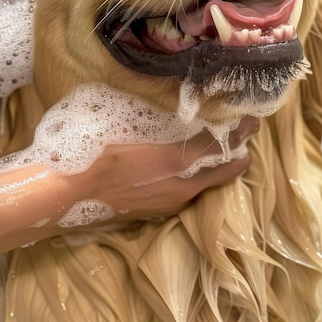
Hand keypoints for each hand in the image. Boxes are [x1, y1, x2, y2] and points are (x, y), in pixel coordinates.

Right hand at [69, 116, 258, 224]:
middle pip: (222, 170)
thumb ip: (158, 119)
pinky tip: (185, 171)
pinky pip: (188, 193)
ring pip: (206, 184)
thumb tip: (176, 107)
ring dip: (216, 167)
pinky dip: (196, 179)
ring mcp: (171, 204)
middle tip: (244, 136)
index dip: (239, 130)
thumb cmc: (96, 153)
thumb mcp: (128, 125)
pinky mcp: (157, 213)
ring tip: (220, 151)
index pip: (220, 144)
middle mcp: (182, 188)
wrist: (68, 195)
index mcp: (177, 163)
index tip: (253, 119)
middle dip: (236, 152)